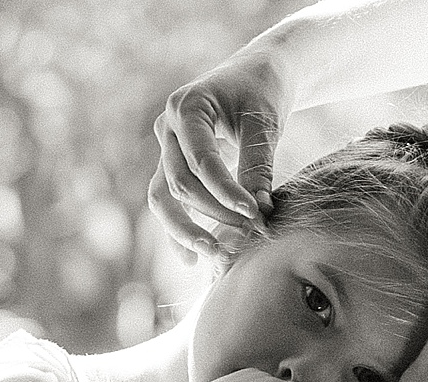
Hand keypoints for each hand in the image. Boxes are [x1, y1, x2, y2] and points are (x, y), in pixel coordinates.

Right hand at [149, 49, 286, 257]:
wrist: (255, 76)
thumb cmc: (262, 93)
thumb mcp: (264, 124)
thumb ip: (258, 166)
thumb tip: (259, 214)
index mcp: (185, 107)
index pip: (202, 162)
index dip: (226, 193)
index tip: (255, 215)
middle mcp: (166, 128)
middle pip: (180, 183)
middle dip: (213, 212)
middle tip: (247, 233)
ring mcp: (164, 148)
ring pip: (163, 197)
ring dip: (187, 230)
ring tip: (214, 254)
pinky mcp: (170, 165)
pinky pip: (166, 202)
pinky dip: (177, 230)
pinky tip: (192, 260)